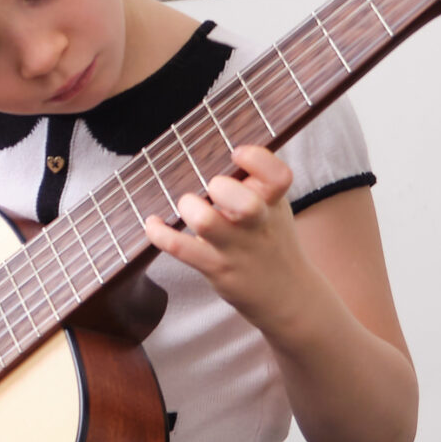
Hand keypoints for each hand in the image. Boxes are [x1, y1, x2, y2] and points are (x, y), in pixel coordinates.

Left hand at [142, 146, 323, 330]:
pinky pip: (181, 248)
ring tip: (186, 206)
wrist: (288, 296)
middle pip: (245, 203)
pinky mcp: (217, 268)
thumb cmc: (271, 241)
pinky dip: (159, 234)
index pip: (278, 176)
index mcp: (274, 202)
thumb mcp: (275, 208)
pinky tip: (152, 224)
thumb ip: (256, 180)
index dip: (257, 160)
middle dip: (221, 188)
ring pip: (207, 223)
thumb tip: (218, 144)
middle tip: (212, 189)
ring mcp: (237, 248)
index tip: (236, 153)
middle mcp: (258, 224)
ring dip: (190, 208)